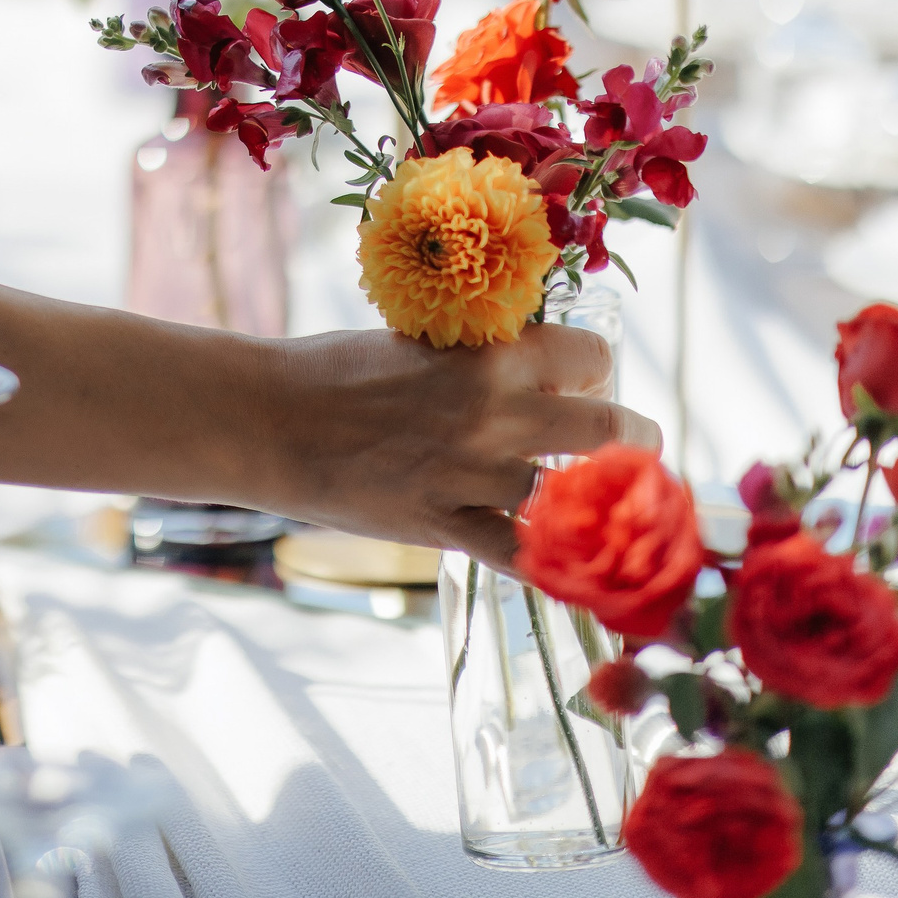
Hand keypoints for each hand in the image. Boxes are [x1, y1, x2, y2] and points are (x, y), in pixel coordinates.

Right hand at [237, 323, 661, 570]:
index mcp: (488, 356)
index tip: (588, 376)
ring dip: (594, 495)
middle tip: (630, 441)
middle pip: (610, 427)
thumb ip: (481, 356)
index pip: (590, 355)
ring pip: (576, 495)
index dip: (595, 365)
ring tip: (598, 495)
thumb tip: (538, 367)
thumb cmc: (332, 369)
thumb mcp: (418, 339)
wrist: (266, 420)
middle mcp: (493, 415)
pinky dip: (551, 559)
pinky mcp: (444, 526)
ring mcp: (471, 476)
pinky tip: (568, 557)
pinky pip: (523, 556)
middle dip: (632, 434)